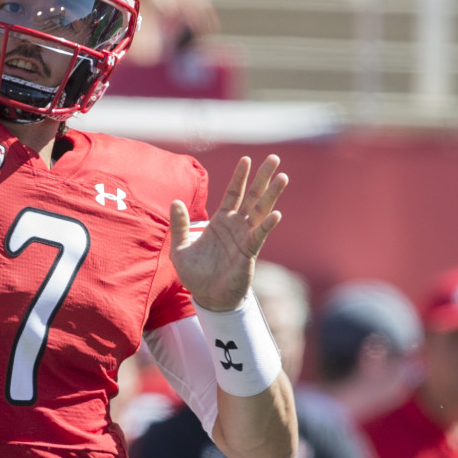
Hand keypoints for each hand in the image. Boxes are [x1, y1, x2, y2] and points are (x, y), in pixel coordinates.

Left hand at [169, 154, 286, 312]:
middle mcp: (236, 226)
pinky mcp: (249, 253)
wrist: (207, 298)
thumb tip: (174, 201)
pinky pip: (259, 236)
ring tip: (282, 177)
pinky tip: (276, 214)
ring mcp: (245, 238)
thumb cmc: (196, 274)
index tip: (247, 159)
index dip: (240, 177)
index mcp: (221, 221)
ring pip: (261, 211)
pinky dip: (267, 225)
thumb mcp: (180, 248)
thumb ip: (179, 225)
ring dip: (272, 195)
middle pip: (252, 196)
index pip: (233, 194)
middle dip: (263, 178)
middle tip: (274, 159)